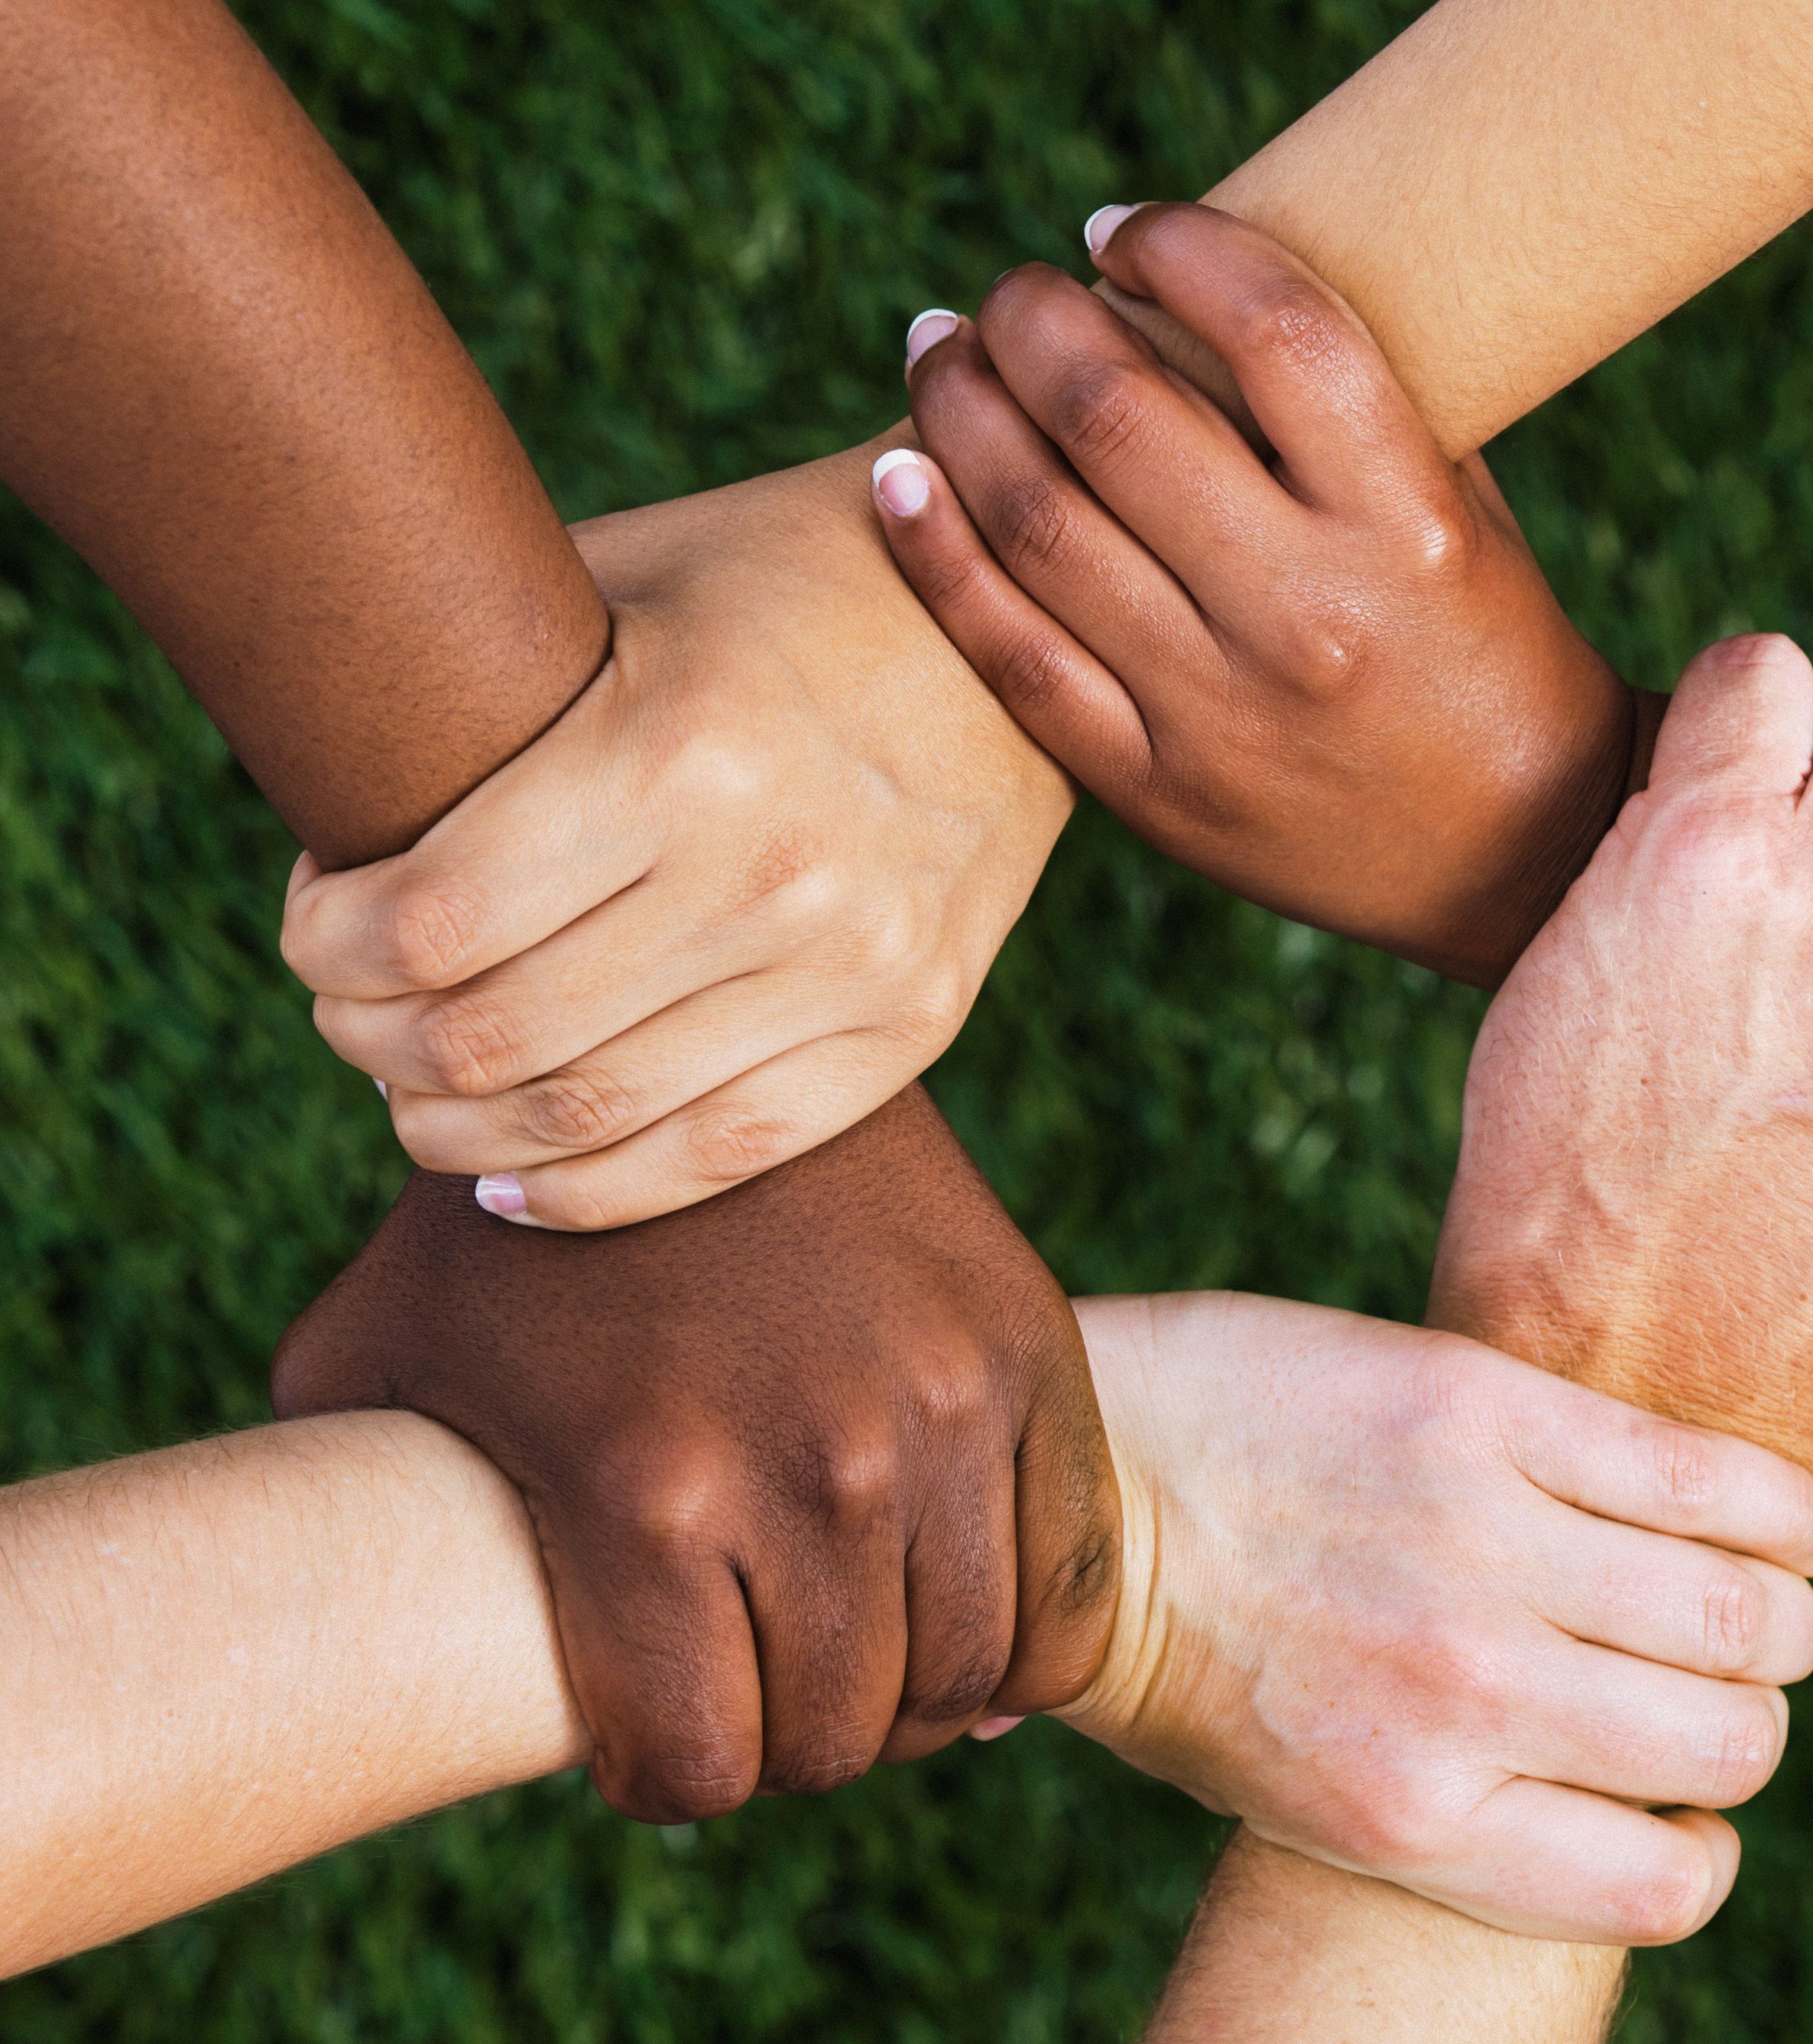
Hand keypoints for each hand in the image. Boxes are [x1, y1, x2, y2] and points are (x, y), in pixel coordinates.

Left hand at [270, 1085, 1117, 1820]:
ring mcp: (940, 1410)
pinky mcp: (1030, 1354)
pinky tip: (962, 1610)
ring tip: (856, 1646)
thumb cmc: (514, 1211)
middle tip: (757, 1683)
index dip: (668, 1772)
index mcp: (647, 1497)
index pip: (700, 1767)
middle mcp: (814, 1469)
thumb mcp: (375, 1344)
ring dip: (907, 1698)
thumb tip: (295, 1612)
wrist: (682, 1020)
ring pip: (965, 1678)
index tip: (661, 1730)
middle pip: (835, 1734)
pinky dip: (1028, 1643)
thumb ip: (315, 1491)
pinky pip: (1073, 1588)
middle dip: (786, 1738)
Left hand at [278, 447, 1072, 1229]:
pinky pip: (718, 1157)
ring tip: (418, 1099)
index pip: (427, 922)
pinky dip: (587, 1193)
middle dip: (372, 1043)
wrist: (1000, 638)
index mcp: (675, 746)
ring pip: (588, 1119)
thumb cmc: (771, 590)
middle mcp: (768, 872)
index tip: (315, 925)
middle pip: (490, 1037)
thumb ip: (490, 689)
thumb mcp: (620, 584)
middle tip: (351, 1014)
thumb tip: (327, 789)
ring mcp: (852, 965)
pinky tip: (511, 1182)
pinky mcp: (910, 1027)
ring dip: (459, 1130)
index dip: (327, 948)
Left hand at [874, 202, 1635, 988]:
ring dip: (960, 410)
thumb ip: (1347, 408)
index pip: (1272, 328)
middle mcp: (1311, 613)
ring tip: (939, 356)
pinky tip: (898, 477)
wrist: (1512, 859)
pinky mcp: (1159, 791)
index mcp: (1406, 524)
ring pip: (1039, 523)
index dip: (1173, 244)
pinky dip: (936, 553)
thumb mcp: (1458, 510)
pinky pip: (1013, 657)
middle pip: (1116, 414)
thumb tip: (1184, 291)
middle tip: (1008, 292)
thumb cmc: (1482, 647)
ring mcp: (1224, 712)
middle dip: (1032, 317)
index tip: (1117, 230)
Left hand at [1055, 1292, 1812, 1944]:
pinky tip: (1797, 1520)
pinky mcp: (1486, 1413)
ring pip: (1741, 1613)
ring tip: (1763, 1594)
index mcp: (1413, 1815)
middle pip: (1725, 1740)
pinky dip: (1782, 1509)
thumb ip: (1429, 1815)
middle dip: (1747, 1718)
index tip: (1681, 1801)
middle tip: (1717, 1674)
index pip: (1660, 1885)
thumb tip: (1576, 1838)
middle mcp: (1466, 1698)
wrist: (1072, 1470)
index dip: (1698, 1844)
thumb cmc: (1169, 1636)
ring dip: (1781, 1613)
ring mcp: (1482, 1546)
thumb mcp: (1281, 1788)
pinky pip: (1701, 1478)